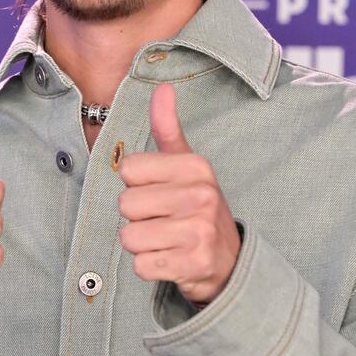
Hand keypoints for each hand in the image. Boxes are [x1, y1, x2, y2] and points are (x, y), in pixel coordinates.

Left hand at [117, 83, 240, 304]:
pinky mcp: (193, 264)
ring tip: (167, 241)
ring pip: (129, 237)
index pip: (128, 169)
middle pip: (125, 205)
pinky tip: (171, 260)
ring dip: (142, 244)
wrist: (230, 262)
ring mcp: (199, 231)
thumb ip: (167, 128)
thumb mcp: (187, 166)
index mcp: (196, 166)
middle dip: (137, 218)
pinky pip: (140, 265)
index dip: (136, 185)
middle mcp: (201, 195)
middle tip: (164, 221)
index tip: (160, 193)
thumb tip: (162, 88)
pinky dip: (150, 267)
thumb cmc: (197, 209)